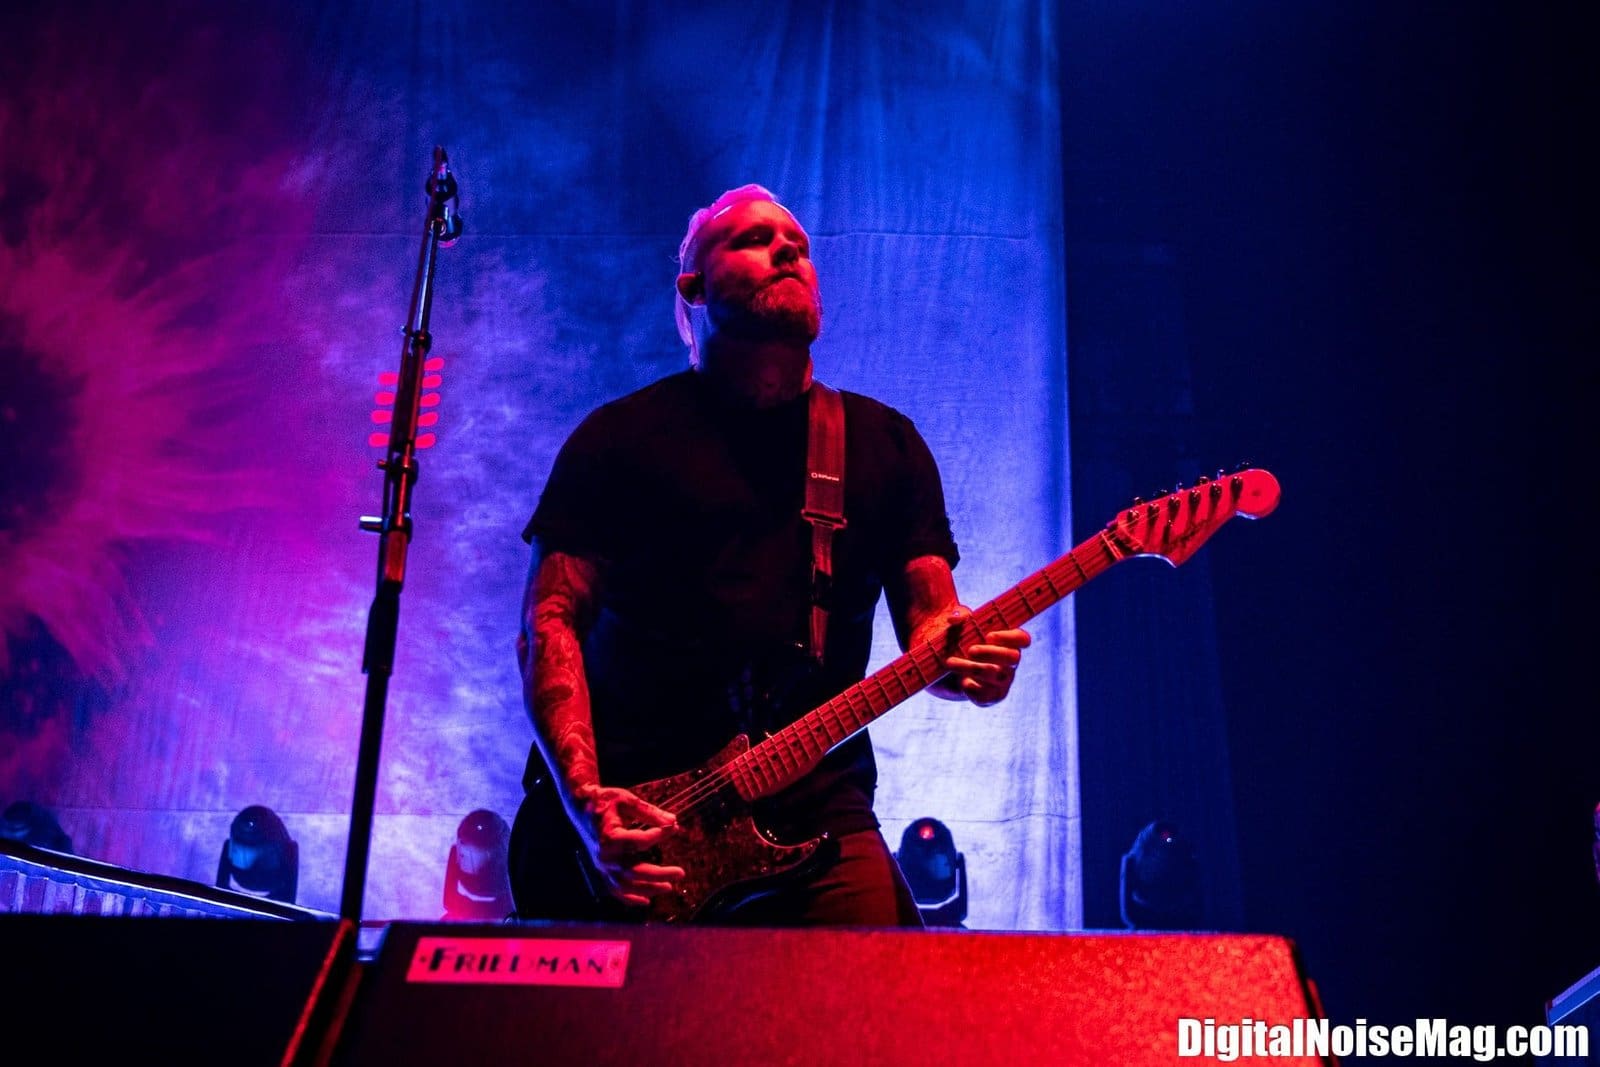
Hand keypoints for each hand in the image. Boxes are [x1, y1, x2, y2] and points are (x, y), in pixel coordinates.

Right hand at [570, 784, 684, 907]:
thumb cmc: (604, 799)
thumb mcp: (627, 799)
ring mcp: (601, 866)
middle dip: (659, 874)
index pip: (641, 841)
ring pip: (626, 885)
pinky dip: (630, 897)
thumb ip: (650, 812)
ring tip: (668, 887)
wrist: (580, 806)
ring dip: (648, 888)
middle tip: (680, 873)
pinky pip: (615, 889)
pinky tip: (646, 901)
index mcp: (610, 837)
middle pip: (635, 872)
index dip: (660, 835)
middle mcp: (605, 856)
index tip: (673, 828)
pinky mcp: (601, 869)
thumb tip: (674, 821)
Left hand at [926, 606, 1031, 706]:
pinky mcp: (990, 697)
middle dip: (991, 653)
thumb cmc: (958, 642)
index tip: (989, 635)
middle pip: (1014, 658)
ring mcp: (1002, 682)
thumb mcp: (957, 626)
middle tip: (970, 650)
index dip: (1011, 637)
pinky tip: (961, 682)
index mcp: (1007, 643)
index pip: (1022, 639)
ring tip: (951, 662)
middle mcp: (1009, 663)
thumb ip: (958, 616)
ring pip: (998, 676)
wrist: (945, 671)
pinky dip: (973, 689)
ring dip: (973, 668)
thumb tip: (953, 619)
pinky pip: (987, 696)